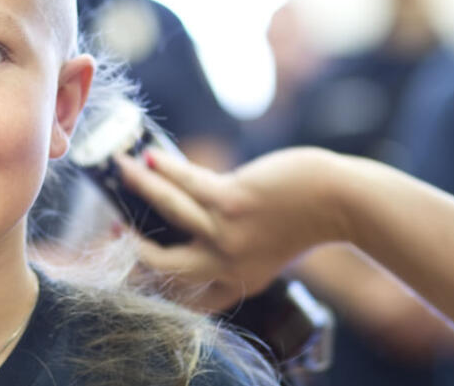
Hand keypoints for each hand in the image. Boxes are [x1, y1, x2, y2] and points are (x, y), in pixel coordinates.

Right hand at [116, 146, 346, 311]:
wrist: (340, 200)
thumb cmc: (304, 216)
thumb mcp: (266, 247)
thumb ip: (233, 246)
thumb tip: (191, 217)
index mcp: (239, 280)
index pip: (190, 296)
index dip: (157, 283)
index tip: (132, 266)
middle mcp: (228, 263)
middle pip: (165, 264)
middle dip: (133, 248)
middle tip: (113, 228)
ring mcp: (227, 233)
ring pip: (168, 209)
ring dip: (140, 186)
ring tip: (120, 168)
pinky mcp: (232, 201)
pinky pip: (185, 182)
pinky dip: (163, 166)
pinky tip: (149, 155)